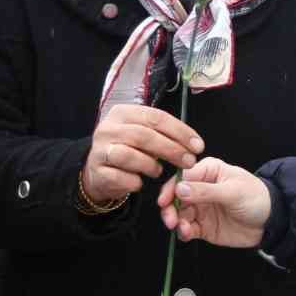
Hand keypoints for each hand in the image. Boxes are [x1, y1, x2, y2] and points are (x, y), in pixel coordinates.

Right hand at [83, 104, 204, 204]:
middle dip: (172, 149)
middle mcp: (108, 128)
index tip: (198, 146)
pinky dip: (135, 182)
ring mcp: (99, 150)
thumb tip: (193, 144)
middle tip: (189, 162)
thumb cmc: (127, 149)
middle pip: (144, 135)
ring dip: (151, 166)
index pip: (156, 117)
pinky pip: (121, 178)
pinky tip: (139, 182)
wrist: (97, 171)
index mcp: (122, 113)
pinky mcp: (97, 172)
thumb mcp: (142, 135)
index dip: (180, 131)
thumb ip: (163, 134)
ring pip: (130, 156)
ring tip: (158, 172)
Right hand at [157, 157, 270, 246]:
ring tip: (181, 228)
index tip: (165, 201)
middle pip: (176, 197)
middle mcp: (200, 188)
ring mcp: (200, 208)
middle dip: (170, 208)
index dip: (171, 188)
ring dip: (176, 221)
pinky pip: (187, 229)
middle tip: (170, 219)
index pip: (182, 177)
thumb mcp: (232, 191)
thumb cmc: (256, 197)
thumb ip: (205, 191)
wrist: (271, 222)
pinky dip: (183, 232)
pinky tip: (186, 233)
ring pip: (178, 214)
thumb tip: (180, 189)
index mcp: (207, 171)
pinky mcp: (202, 226)